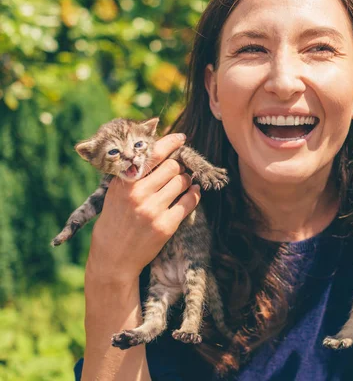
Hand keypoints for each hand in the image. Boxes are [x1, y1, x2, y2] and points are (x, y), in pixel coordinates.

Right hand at [86, 133, 201, 284]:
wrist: (113, 258)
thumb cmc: (115, 222)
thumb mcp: (115, 194)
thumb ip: (131, 174)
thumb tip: (155, 152)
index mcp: (124, 182)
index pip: (151, 154)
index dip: (170, 143)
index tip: (180, 138)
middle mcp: (138, 193)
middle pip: (172, 166)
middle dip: (178, 167)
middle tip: (179, 170)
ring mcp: (153, 210)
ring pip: (182, 181)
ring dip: (186, 180)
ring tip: (183, 183)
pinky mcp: (166, 225)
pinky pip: (189, 201)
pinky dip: (194, 195)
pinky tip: (192, 193)